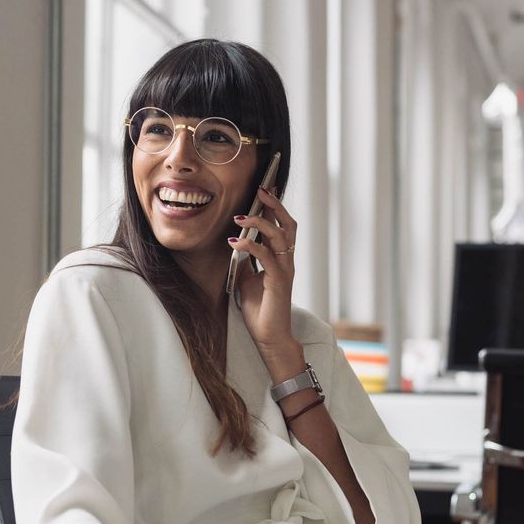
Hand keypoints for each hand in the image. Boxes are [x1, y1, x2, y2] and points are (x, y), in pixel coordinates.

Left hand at [230, 187, 297, 353]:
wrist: (269, 336)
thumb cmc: (260, 309)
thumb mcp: (247, 279)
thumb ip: (246, 261)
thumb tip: (236, 243)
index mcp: (280, 259)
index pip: (280, 226)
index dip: (273, 206)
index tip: (265, 187)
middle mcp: (286, 261)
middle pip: (287, 224)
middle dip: (274, 205)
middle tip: (261, 189)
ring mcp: (284, 270)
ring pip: (280, 236)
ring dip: (260, 222)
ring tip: (242, 216)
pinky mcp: (278, 281)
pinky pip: (267, 256)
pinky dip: (251, 245)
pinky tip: (236, 241)